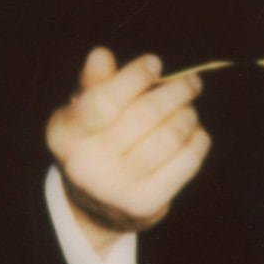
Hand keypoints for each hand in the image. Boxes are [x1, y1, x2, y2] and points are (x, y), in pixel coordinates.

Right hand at [45, 48, 209, 247]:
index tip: (155, 63)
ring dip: (187, 116)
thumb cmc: (96, 143)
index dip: (134, 78)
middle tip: (191, 82)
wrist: (98, 207)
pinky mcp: (145, 205)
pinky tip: (195, 132)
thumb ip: (95, 83)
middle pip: (144, 116)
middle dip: (175, 92)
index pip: (104, 100)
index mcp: (65, 135)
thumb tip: (101, 56)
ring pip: (169, 138)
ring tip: (189, 108)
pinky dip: (197, 141)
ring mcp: (115, 189)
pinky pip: (185, 162)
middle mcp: (85, 164)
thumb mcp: (84, 113)